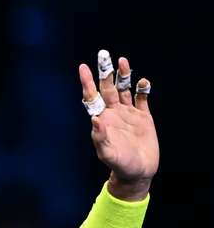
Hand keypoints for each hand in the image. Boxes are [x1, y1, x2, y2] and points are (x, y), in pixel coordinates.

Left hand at [79, 53, 158, 195]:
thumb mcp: (108, 154)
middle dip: (105, 72)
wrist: (138, 173)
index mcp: (102, 119)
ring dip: (123, 75)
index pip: (92, 96)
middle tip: (103, 54)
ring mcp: (128, 114)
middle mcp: (113, 113)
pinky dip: (143, 89)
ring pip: (124, 89)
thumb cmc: (120, 165)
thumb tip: (95, 119)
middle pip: (107, 88)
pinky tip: (143, 81)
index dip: (87, 82)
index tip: (83, 67)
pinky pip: (142, 99)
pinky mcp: (143, 117)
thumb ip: (101, 137)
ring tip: (123, 61)